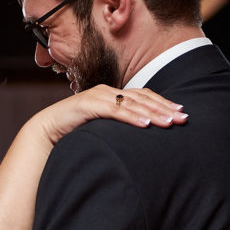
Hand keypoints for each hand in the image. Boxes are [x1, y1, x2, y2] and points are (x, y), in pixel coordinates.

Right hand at [34, 85, 186, 144]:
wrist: (46, 132)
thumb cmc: (75, 132)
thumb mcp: (103, 128)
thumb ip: (120, 127)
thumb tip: (143, 136)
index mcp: (113, 96)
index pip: (144, 97)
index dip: (163, 103)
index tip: (181, 113)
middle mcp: (108, 92)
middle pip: (142, 98)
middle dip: (164, 108)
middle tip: (183, 118)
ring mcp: (98, 97)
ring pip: (131, 103)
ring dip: (152, 113)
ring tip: (168, 122)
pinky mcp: (87, 105)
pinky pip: (114, 111)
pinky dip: (131, 117)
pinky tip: (145, 124)